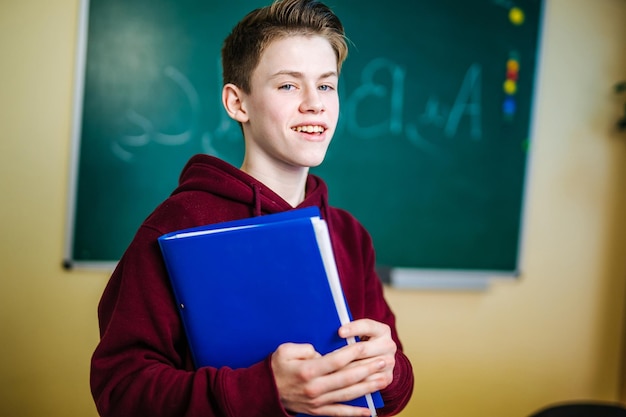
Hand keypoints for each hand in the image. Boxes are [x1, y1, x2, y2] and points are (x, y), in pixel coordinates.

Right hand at [270, 319, 395, 415]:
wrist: (263, 392)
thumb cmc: (275, 368)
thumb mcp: (284, 350)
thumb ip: (304, 348)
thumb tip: (320, 351)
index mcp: (307, 371)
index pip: (335, 361)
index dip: (352, 353)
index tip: (366, 346)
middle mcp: (314, 388)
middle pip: (347, 377)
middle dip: (368, 368)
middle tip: (384, 361)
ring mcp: (317, 402)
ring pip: (348, 394)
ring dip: (368, 387)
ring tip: (384, 379)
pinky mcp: (317, 411)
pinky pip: (339, 413)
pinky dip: (355, 413)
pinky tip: (369, 411)